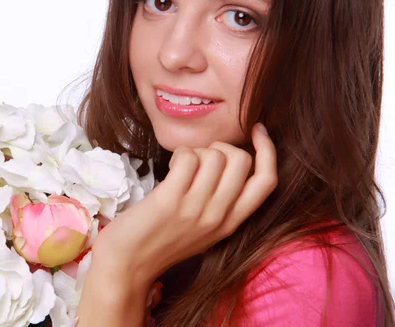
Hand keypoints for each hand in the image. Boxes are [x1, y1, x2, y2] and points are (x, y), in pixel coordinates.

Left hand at [90, 123, 277, 288]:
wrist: (127, 264)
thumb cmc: (160, 240)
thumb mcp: (203, 228)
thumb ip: (221, 202)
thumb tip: (227, 160)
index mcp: (231, 223)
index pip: (267, 181)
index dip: (267, 150)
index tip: (257, 129)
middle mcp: (218, 216)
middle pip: (242, 160)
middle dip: (222, 147)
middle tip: (201, 158)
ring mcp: (195, 209)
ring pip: (215, 155)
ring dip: (196, 151)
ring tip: (181, 166)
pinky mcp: (170, 200)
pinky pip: (188, 158)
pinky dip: (180, 154)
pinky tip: (170, 168)